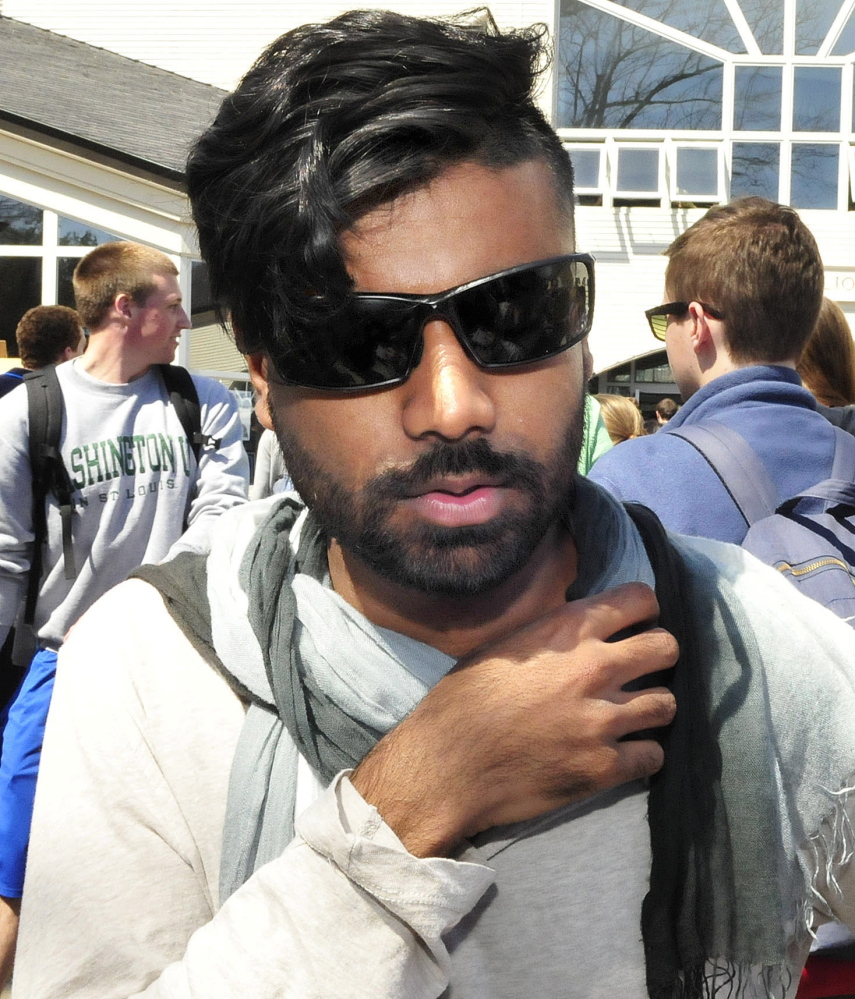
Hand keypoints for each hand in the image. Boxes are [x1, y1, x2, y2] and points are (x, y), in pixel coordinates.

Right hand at [352, 582, 677, 856]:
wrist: (446, 766)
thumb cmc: (462, 700)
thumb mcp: (504, 646)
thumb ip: (554, 634)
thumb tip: (586, 629)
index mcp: (566, 631)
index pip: (640, 599)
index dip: (643, 610)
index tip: (637, 622)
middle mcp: (593, 668)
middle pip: (667, 648)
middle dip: (658, 655)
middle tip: (642, 669)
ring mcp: (603, 720)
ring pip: (666, 704)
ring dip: (652, 708)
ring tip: (632, 715)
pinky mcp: (604, 767)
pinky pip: (654, 756)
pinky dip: (641, 755)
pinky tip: (621, 754)